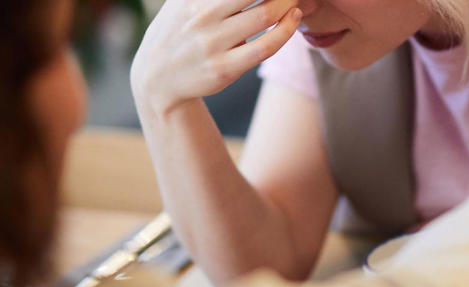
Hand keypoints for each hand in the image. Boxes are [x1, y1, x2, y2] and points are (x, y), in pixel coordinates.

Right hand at [131, 0, 301, 114]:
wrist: (157, 78)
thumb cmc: (177, 33)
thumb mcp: (182, 1)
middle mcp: (202, 16)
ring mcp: (213, 44)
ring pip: (263, 15)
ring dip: (287, 3)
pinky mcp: (225, 68)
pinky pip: (264, 47)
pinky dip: (284, 31)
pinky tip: (293, 18)